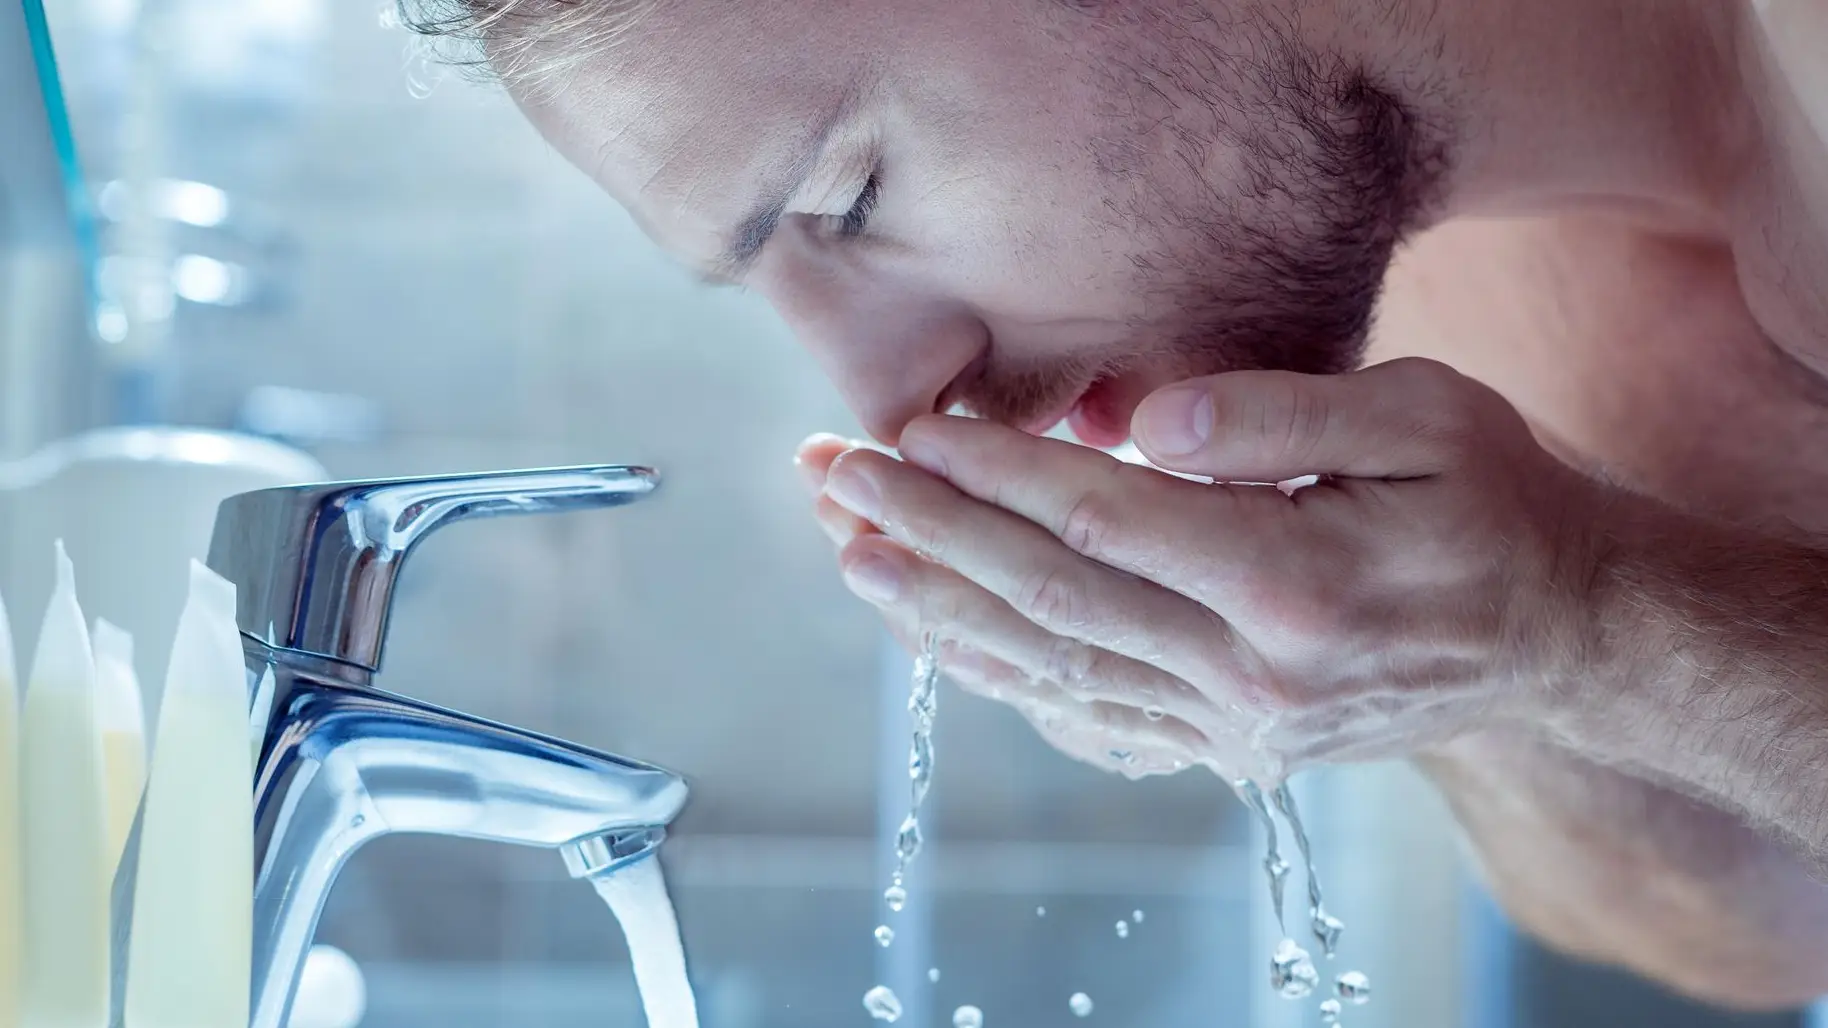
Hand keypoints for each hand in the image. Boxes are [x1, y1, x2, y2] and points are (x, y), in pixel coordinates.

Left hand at [797, 358, 1610, 780]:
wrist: (1562, 633)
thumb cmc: (1495, 502)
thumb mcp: (1423, 416)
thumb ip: (1281, 415)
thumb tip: (1149, 423)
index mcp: (1296, 582)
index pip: (1104, 522)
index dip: (998, 473)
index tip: (913, 429)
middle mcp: (1254, 674)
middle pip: (1053, 601)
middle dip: (933, 537)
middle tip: (838, 483)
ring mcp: (1240, 727)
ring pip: (1055, 671)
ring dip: (941, 613)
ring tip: (853, 556)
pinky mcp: (1235, 750)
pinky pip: (1093, 720)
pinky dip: (1006, 679)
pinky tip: (941, 638)